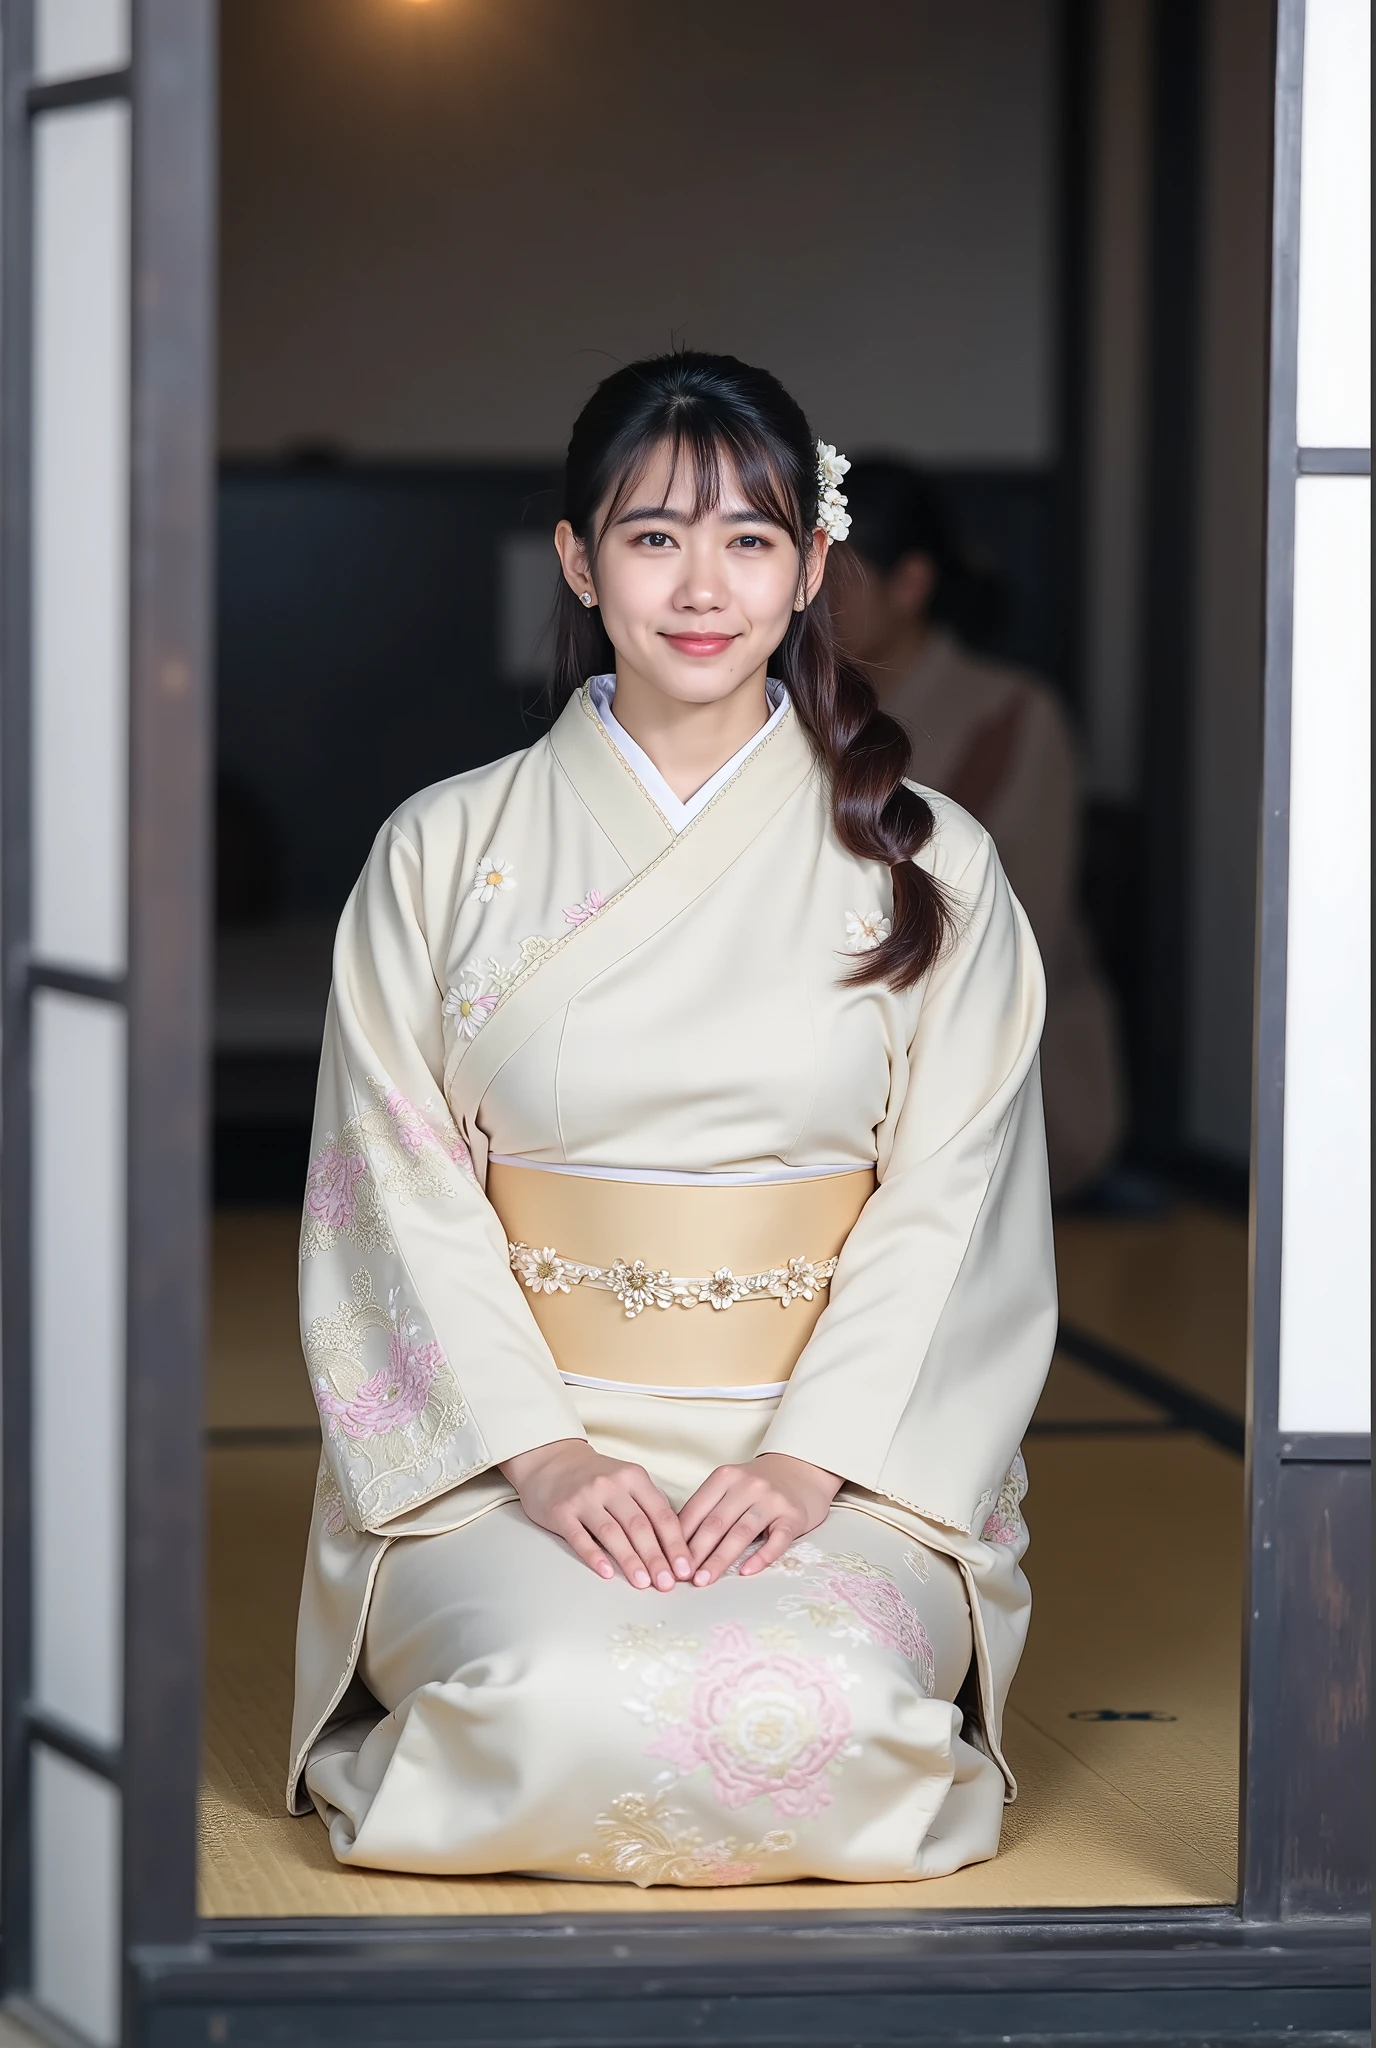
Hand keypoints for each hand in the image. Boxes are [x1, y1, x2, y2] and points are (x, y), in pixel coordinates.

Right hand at [499, 1439, 691, 1591]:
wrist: (551, 1460)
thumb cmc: (596, 1477)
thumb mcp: (627, 1480)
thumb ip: (649, 1505)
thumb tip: (676, 1544)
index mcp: (633, 1477)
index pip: (660, 1515)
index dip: (675, 1544)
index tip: (685, 1569)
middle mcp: (610, 1485)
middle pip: (639, 1526)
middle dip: (656, 1558)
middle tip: (667, 1584)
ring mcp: (584, 1497)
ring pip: (612, 1533)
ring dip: (630, 1560)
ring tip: (643, 1583)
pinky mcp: (561, 1511)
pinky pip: (579, 1537)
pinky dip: (594, 1556)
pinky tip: (607, 1573)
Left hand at [679, 1452, 842, 1585]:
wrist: (802, 1469)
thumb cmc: (757, 1486)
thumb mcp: (730, 1487)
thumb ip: (708, 1509)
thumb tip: (677, 1546)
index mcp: (725, 1477)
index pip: (697, 1510)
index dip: (680, 1537)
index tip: (668, 1561)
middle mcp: (747, 1485)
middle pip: (716, 1523)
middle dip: (695, 1552)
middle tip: (681, 1577)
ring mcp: (772, 1500)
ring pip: (741, 1533)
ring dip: (719, 1559)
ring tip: (704, 1580)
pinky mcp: (793, 1516)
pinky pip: (776, 1540)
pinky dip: (761, 1557)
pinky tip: (745, 1572)